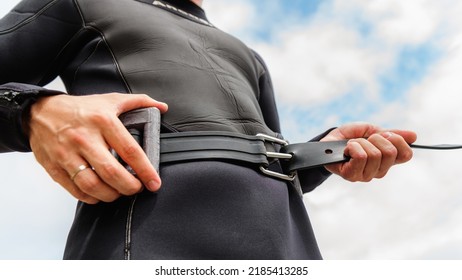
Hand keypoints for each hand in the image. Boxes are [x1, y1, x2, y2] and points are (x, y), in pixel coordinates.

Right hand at [28, 93, 167, 203]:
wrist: (39, 112)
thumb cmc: (79, 108)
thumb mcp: (110, 99)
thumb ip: (139, 102)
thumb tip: (162, 107)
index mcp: (102, 121)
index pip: (130, 151)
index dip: (145, 171)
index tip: (154, 183)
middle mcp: (84, 138)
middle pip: (112, 172)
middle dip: (130, 187)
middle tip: (137, 188)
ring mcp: (67, 154)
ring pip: (93, 185)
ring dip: (111, 195)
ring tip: (119, 192)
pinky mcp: (54, 167)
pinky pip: (76, 190)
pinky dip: (91, 197)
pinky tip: (100, 194)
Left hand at [321, 122, 416, 181]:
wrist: (328, 141)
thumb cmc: (350, 137)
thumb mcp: (372, 131)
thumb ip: (392, 134)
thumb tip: (414, 136)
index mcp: (387, 161)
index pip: (406, 155)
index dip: (398, 140)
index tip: (386, 134)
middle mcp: (378, 171)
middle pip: (390, 153)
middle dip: (376, 138)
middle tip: (365, 139)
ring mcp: (365, 175)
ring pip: (374, 154)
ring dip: (361, 143)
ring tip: (352, 145)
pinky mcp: (351, 175)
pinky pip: (361, 157)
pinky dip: (353, 147)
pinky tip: (347, 149)